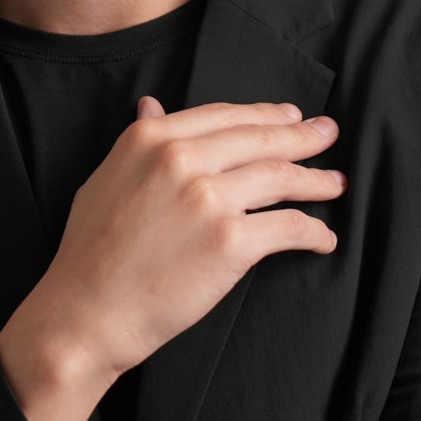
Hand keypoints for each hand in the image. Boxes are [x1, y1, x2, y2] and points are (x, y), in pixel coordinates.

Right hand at [33, 93, 345, 381]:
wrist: (85, 314)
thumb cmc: (90, 256)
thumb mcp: (105, 180)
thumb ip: (138, 142)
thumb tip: (152, 105)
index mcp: (149, 139)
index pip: (224, 116)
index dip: (264, 115)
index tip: (290, 116)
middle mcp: (180, 159)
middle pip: (259, 140)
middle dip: (301, 137)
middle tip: (327, 135)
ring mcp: (207, 198)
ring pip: (281, 178)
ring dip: (316, 181)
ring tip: (334, 184)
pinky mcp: (230, 241)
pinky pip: (289, 227)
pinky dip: (313, 233)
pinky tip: (323, 237)